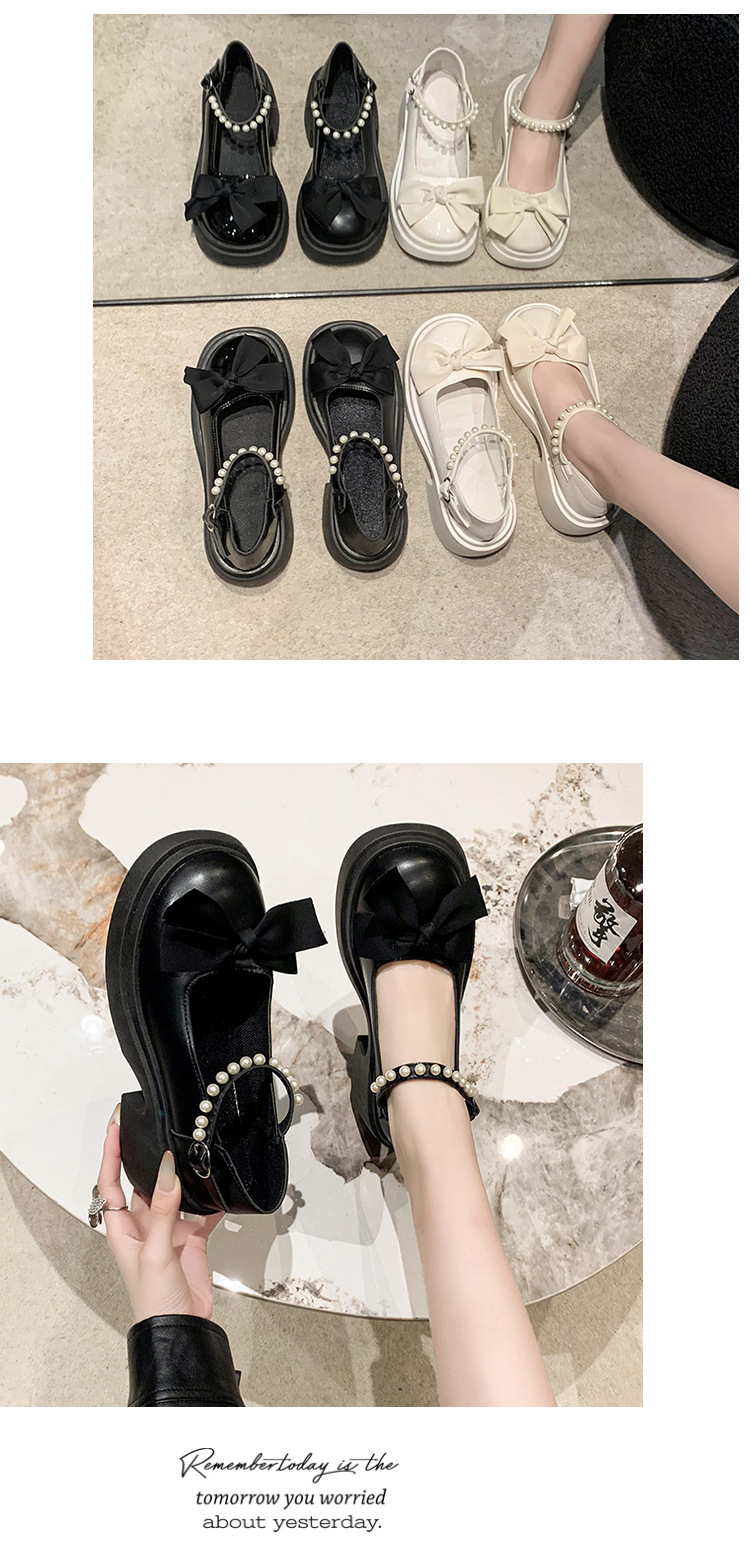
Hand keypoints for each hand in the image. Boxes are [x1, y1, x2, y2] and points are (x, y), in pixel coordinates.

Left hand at [97, 1105, 223, 1323]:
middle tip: (159, 1129)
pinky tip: (219, 1192)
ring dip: (182, 1178)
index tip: (117, 1125)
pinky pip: (200, 1213)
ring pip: (173, 1194)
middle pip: (143, 1183)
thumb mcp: (156, 1251)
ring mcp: (167, 1232)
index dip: (111, 1152)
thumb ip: (163, 1210)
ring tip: (191, 1153)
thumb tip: (167, 1171)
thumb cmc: (152, 1300)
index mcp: (122, 1228)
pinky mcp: (190, 1241)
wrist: (180, 1329)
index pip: (110, 1181)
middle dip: (149, 1158)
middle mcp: (142, 1226)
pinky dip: (210, 1203)